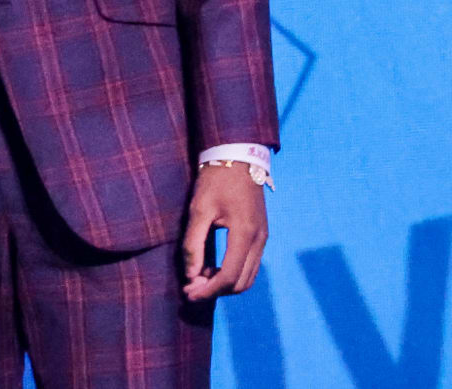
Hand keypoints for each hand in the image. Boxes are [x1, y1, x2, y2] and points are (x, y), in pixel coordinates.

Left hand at [181, 163, 267, 300]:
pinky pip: (250, 266)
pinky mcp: (260, 236)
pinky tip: (212, 270)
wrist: (238, 158)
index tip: (188, 293)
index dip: (208, 290)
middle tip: (190, 290)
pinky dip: (232, 275)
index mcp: (244, 233)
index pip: (229, 276)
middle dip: (215, 291)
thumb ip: (193, 243)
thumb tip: (190, 275)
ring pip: (248, 278)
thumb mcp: (199, 208)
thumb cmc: (216, 180)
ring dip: (225, 285)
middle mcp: (259, 240)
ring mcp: (263, 239)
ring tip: (199, 281)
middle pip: (241, 282)